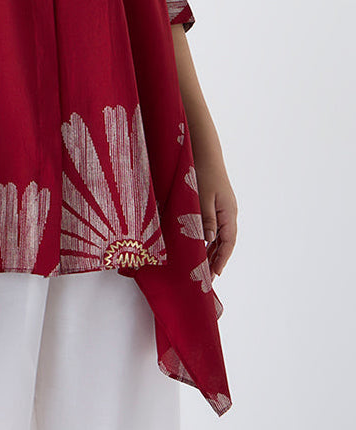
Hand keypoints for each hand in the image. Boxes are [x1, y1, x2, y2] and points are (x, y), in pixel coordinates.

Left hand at [193, 158, 237, 276]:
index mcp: (228, 213)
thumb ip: (206, 219)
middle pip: (224, 242)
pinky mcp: (215, 203)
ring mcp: (222, 208)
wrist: (204, 152)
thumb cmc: (203, 172)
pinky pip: (214, 226)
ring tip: (203, 266)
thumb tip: (209, 240)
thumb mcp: (203, 198)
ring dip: (212, 250)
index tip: (215, 274)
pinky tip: (200, 244)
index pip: (228, 242)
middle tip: (206, 276)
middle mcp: (228, 212)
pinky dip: (208, 238)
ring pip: (219, 235)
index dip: (221, 259)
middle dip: (216, 259)